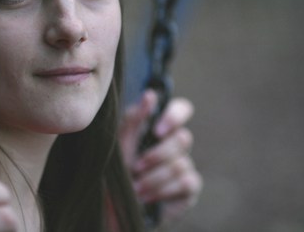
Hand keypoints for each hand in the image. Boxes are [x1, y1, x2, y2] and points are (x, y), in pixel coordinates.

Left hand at [119, 90, 202, 221]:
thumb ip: (134, 120)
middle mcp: (175, 145)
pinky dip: (163, 190)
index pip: (182, 109)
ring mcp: (185, 165)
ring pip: (181, 163)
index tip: (157, 130)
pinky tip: (147, 197)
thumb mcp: (119, 145)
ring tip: (135, 188)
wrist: (114, 208)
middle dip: (157, 155)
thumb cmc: (116, 172)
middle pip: (183, 138)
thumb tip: (151, 94)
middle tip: (135, 167)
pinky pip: (186, 182)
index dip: (175, 116)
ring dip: (153, 178)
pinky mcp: (189, 188)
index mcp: (160, 128)